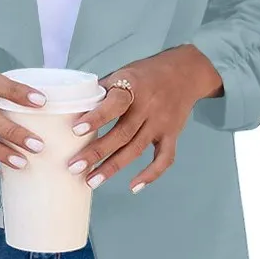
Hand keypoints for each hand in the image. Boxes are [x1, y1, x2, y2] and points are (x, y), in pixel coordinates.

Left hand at [66, 45, 223, 192]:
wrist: (185, 72)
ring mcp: (161, 123)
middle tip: (74, 167)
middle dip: (97, 152)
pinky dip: (150, 174)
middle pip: (122, 133)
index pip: (115, 103)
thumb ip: (103, 90)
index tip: (76, 130)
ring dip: (113, 167)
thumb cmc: (146, 74)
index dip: (96, 117)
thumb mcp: (124, 73)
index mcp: (133, 87)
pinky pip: (164, 158)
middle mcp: (149, 107)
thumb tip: (74, 106)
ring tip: (91, 181)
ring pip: (136, 149)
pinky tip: (133, 187)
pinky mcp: (172, 134)